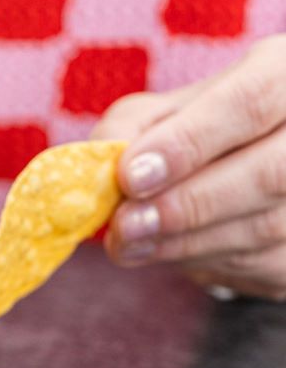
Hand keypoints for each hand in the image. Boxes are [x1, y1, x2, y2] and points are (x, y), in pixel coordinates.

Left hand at [95, 36, 285, 298]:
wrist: (251, 163)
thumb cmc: (203, 129)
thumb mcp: (165, 111)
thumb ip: (129, 129)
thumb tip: (98, 171)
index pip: (252, 100)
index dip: (191, 141)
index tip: (131, 175)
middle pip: (269, 173)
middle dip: (186, 205)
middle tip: (124, 226)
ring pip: (264, 228)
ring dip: (186, 244)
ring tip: (129, 244)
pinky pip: (261, 267)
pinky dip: (206, 264)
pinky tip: (170, 252)